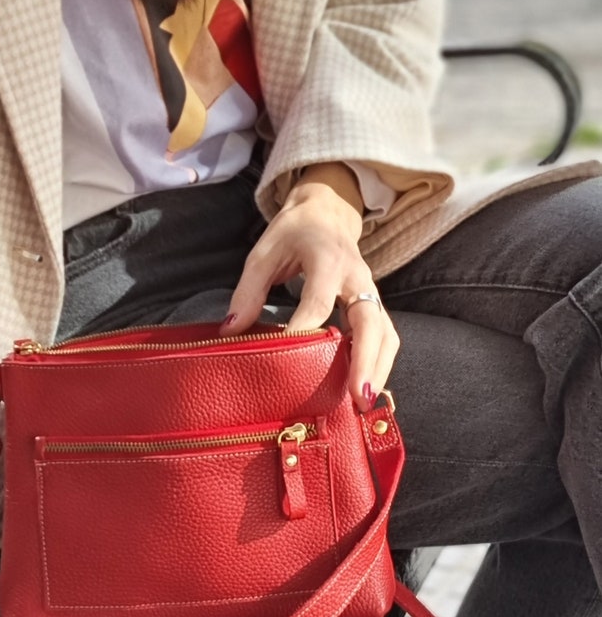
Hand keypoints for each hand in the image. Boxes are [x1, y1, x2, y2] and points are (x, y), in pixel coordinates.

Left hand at [221, 172, 399, 411]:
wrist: (327, 212)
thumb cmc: (292, 233)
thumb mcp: (263, 253)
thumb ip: (247, 292)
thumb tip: (231, 332)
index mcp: (327, 259)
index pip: (318, 300)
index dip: (304, 330)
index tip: (289, 356)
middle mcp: (356, 277)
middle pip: (370, 321)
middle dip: (365, 360)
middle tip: (356, 396)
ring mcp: (370, 291)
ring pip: (385, 332)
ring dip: (378, 368)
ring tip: (364, 404)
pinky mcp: (373, 304)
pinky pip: (384, 335)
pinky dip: (379, 362)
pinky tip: (365, 388)